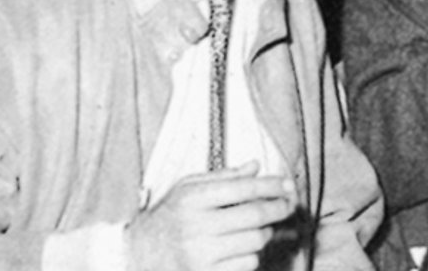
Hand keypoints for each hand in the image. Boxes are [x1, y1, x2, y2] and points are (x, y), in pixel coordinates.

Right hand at [126, 163, 295, 270]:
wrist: (139, 255)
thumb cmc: (170, 216)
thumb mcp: (188, 188)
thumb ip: (224, 177)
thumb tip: (255, 166)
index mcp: (192, 199)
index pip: (243, 188)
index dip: (272, 185)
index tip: (288, 185)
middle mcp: (195, 226)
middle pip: (255, 215)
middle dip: (279, 207)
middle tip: (288, 204)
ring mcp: (199, 254)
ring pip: (255, 240)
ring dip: (265, 232)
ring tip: (261, 227)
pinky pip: (247, 264)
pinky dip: (252, 254)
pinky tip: (244, 247)